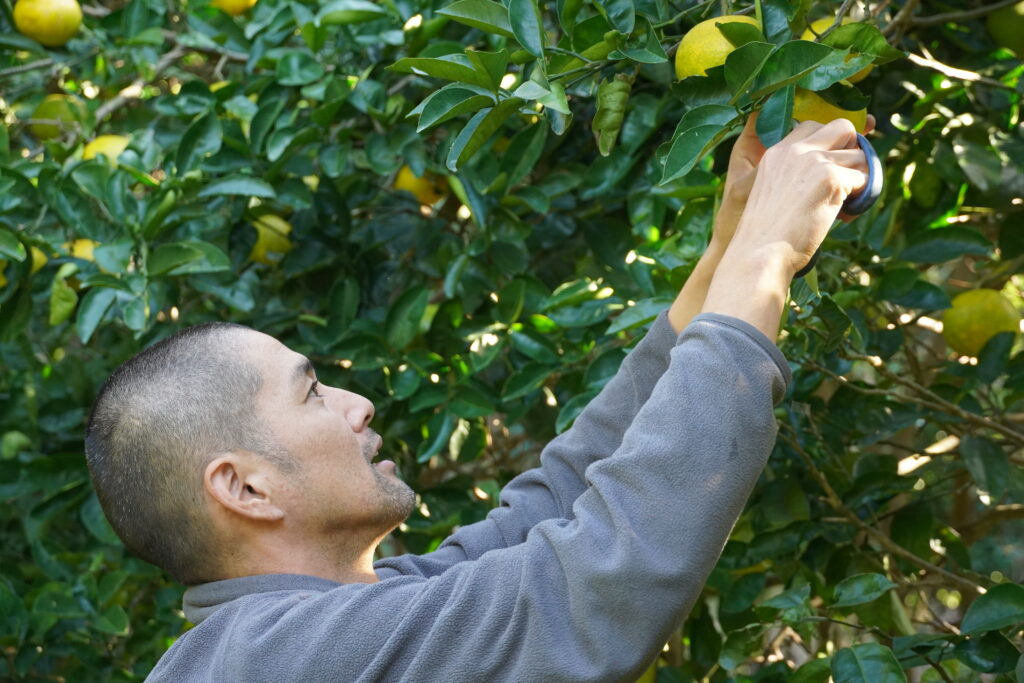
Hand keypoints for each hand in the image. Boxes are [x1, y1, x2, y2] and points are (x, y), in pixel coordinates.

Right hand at [729, 118, 869, 274]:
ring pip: (860, 156)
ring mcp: (815, 162)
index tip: (829, 166)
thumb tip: (832, 169)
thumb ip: (794, 174)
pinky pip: (864, 179)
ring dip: (858, 178)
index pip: (813, 126)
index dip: (829, 143)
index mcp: (777, 152)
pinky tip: (844, 215)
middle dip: (851, 149)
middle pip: (843, 127)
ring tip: (844, 203)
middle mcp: (796, 150)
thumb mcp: (772, 192)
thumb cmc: (765, 233)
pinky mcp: (832, 179)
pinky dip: (860, 197)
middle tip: (844, 176)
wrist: (760, 253)